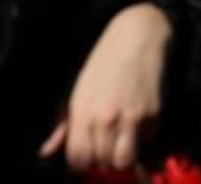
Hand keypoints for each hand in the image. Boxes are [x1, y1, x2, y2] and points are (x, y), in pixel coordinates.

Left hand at [41, 3, 172, 171]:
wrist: (138, 35)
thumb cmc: (104, 61)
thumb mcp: (75, 87)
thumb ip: (60, 123)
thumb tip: (46, 152)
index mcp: (82, 111)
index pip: (77, 160)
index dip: (80, 163)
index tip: (85, 156)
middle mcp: (106, 117)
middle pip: (102, 164)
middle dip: (102, 159)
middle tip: (104, 145)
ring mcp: (131, 117)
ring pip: (125, 162)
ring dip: (121, 156)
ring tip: (120, 142)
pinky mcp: (154, 114)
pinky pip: (146, 142)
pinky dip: (141, 138)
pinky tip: (136, 121)